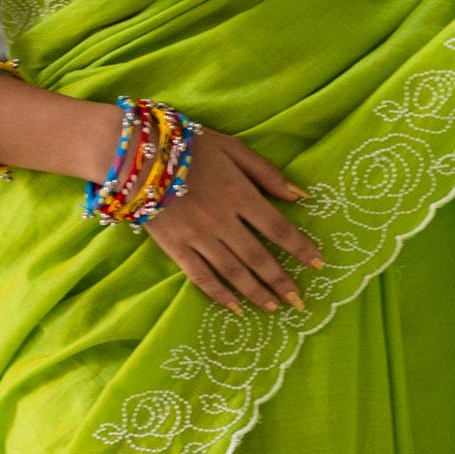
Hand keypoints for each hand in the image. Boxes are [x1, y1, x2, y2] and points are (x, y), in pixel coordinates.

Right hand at [144, 128, 323, 313]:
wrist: (135, 155)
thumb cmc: (189, 146)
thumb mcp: (233, 148)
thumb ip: (266, 173)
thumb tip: (301, 196)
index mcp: (240, 194)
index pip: (278, 228)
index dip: (300, 249)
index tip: (319, 265)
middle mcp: (223, 221)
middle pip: (258, 257)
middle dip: (282, 280)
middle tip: (300, 301)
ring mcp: (198, 237)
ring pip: (234, 271)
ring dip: (257, 292)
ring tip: (275, 307)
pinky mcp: (175, 248)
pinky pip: (201, 277)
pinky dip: (220, 294)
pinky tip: (235, 307)